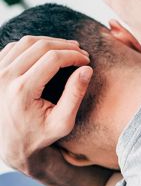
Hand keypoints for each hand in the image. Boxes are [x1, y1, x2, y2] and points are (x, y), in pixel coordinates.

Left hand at [0, 36, 91, 173]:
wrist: (9, 143)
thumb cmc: (39, 135)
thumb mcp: (63, 122)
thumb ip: (75, 95)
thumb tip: (87, 69)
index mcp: (22, 90)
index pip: (53, 58)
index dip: (74, 56)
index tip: (87, 61)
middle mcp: (4, 78)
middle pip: (40, 46)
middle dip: (65, 46)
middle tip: (81, 53)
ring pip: (26, 42)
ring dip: (50, 42)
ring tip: (67, 50)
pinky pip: (13, 47)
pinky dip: (33, 46)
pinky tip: (47, 53)